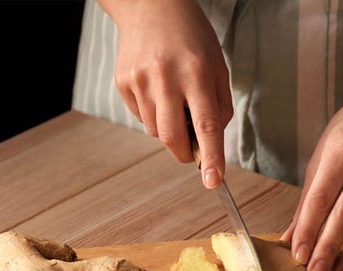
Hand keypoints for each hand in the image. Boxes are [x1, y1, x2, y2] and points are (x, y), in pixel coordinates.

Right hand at [107, 0, 232, 188]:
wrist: (152, 7)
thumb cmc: (191, 37)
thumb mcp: (217, 66)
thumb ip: (219, 106)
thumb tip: (210, 143)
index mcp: (196, 74)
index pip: (206, 125)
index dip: (211, 157)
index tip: (214, 182)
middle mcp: (166, 78)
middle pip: (172, 137)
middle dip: (185, 153)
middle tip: (193, 150)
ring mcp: (140, 81)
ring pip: (155, 130)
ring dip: (169, 128)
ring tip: (174, 98)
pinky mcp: (123, 83)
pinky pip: (140, 116)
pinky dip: (153, 113)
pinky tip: (157, 89)